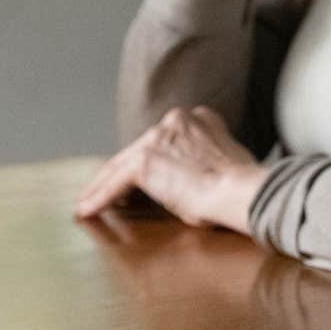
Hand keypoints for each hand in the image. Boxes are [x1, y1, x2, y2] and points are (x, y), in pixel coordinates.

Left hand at [73, 106, 266, 234]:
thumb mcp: (227, 160)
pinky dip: (99, 198)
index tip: (140, 174)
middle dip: (120, 172)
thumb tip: (197, 178)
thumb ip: (207, 157)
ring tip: (91, 202)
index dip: (150, 157)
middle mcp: (176, 121)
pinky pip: (113, 182)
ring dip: (103, 186)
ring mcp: (158, 139)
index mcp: (200, 119)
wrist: (243, 191)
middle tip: (106, 191)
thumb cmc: (242, 187)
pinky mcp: (144, 161)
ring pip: (120, 165)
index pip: (162, 139)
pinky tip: (88, 210)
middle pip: (137, 149)